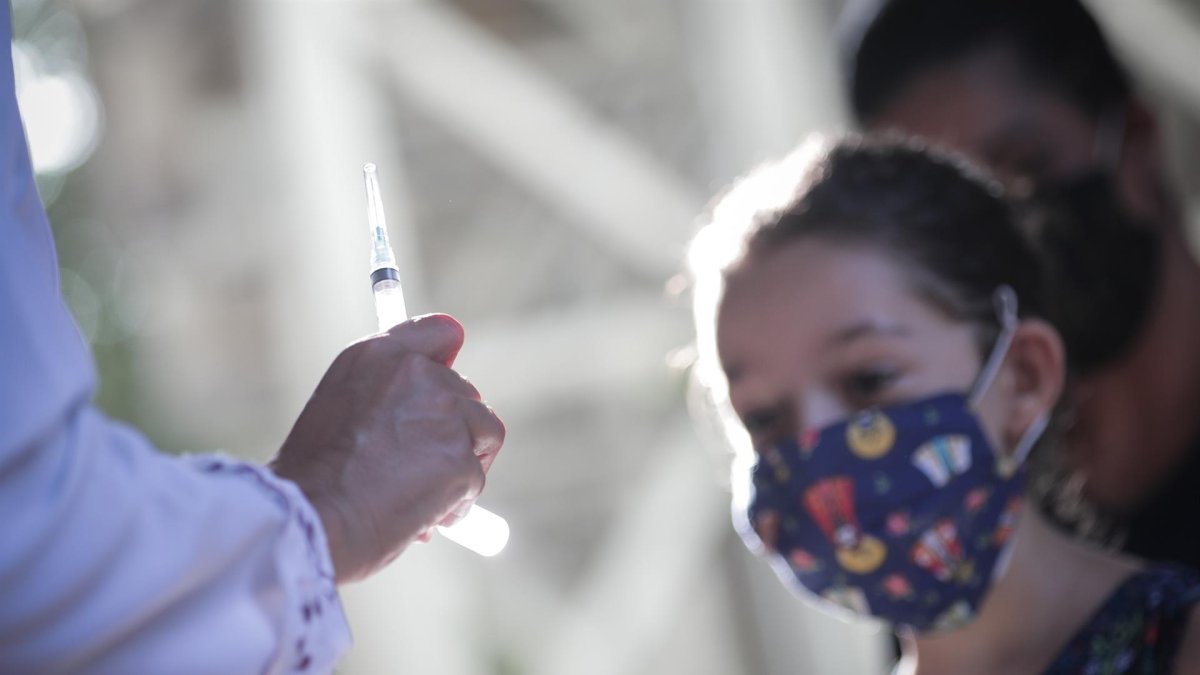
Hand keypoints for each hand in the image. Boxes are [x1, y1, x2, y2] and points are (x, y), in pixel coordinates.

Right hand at [270, 314, 503, 582]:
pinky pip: (475, 479)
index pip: (440, 332)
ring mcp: (445, 414)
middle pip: (465, 393)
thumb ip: (384, 394)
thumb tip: (427, 410)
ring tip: (420, 492)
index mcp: (378, 354)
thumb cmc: (312, 476)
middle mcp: (417, 374)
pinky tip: (420, 516)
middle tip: (416, 467)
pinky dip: (455, 502)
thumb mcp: (336, 408)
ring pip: (484, 432)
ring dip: (462, 462)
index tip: (444, 387)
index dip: (447, 360)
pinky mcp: (462, 458)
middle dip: (452, 429)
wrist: (311, 518)